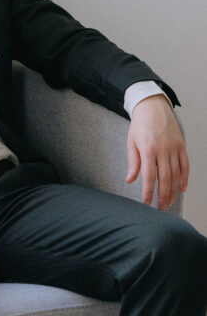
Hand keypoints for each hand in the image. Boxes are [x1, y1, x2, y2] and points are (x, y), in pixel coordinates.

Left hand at [126, 95, 188, 209]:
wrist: (152, 106)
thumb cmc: (140, 125)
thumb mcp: (131, 142)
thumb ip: (133, 162)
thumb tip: (130, 180)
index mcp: (148, 149)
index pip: (148, 176)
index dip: (148, 192)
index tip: (146, 204)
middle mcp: (163, 149)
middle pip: (165, 178)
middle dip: (162, 196)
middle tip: (160, 208)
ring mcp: (174, 147)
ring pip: (176, 174)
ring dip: (173, 190)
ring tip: (169, 202)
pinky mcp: (181, 145)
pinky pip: (185, 165)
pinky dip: (184, 178)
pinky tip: (181, 188)